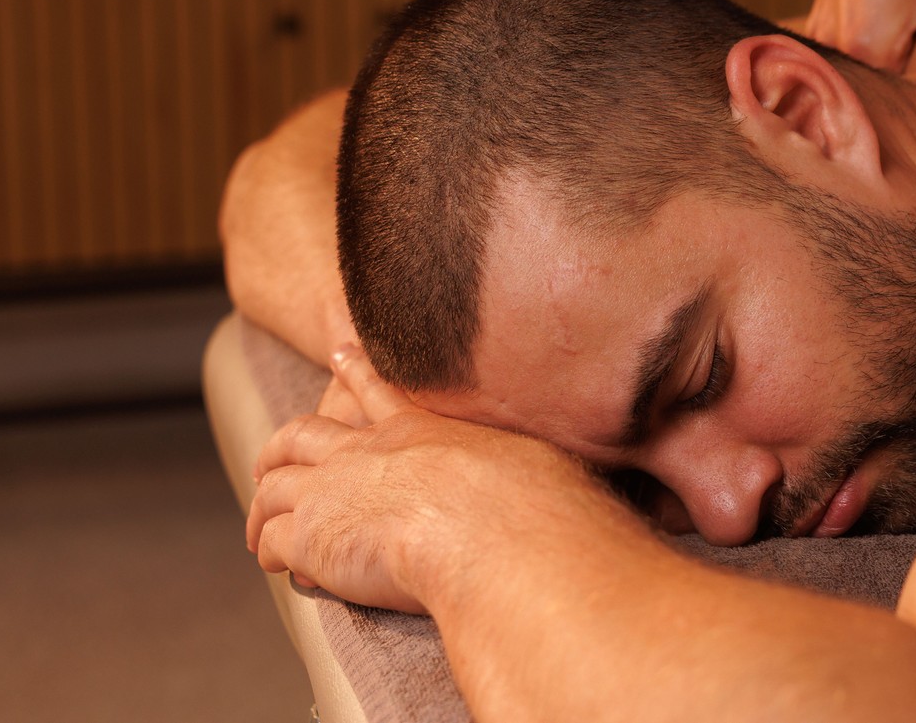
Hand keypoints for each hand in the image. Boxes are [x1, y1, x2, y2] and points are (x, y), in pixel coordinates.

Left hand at [246, 345, 620, 611]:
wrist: (497, 533)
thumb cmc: (541, 510)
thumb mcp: (555, 469)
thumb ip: (571, 469)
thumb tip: (654, 482)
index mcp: (428, 425)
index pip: (386, 386)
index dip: (359, 370)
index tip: (341, 350)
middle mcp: (376, 445)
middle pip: (314, 427)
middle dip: (292, 437)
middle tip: (277, 446)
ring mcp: (337, 484)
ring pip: (278, 478)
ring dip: (266, 498)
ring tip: (261, 515)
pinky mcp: (310, 532)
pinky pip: (273, 539)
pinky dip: (269, 550)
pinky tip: (278, 565)